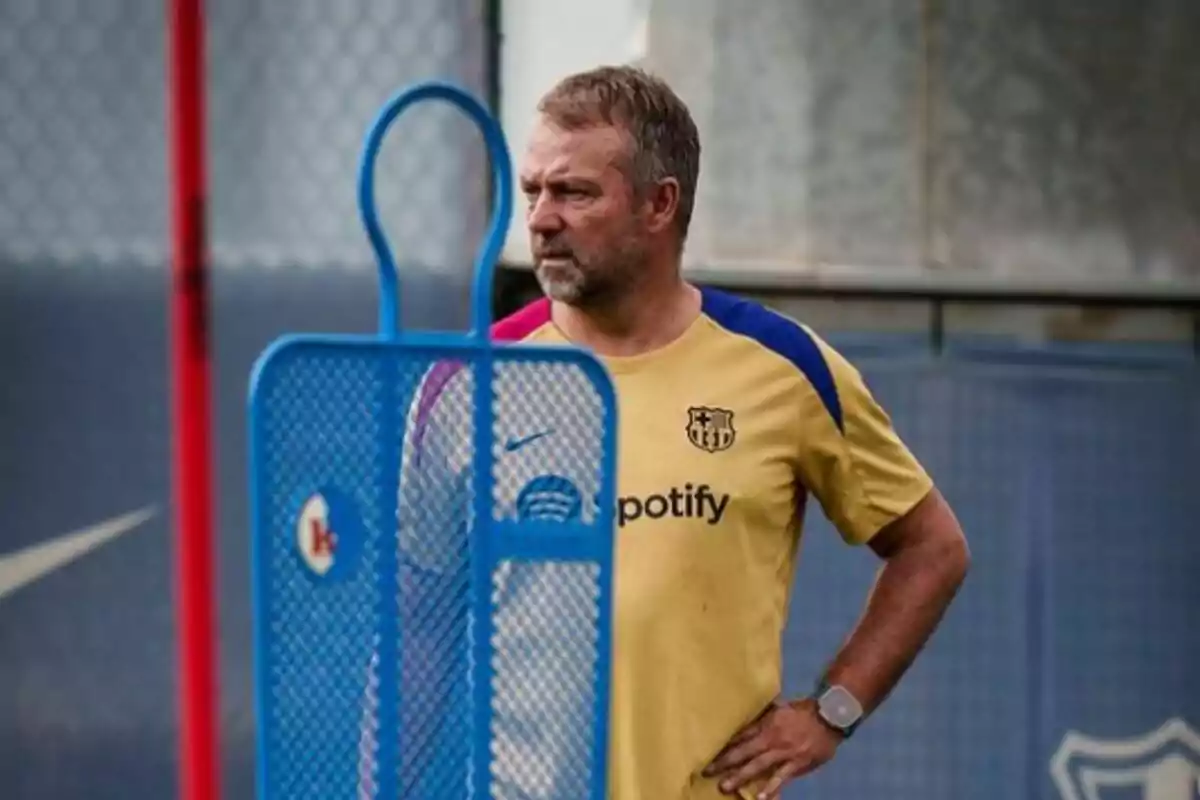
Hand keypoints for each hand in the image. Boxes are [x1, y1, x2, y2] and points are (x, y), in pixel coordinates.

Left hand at [703, 698, 841, 798]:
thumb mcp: (780, 707)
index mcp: (766, 723)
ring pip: (758, 766)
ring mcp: (784, 752)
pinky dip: (771, 787)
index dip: (725, 745)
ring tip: (725, 786)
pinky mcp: (797, 763)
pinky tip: (760, 797)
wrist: (830, 715)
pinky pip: (782, 777)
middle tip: (707, 771)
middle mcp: (772, 738)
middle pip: (744, 751)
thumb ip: (764, 713)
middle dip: (725, 762)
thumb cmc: (803, 711)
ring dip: (740, 776)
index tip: (710, 753)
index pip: (741, 736)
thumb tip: (746, 711)